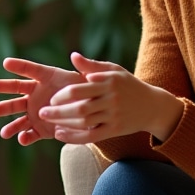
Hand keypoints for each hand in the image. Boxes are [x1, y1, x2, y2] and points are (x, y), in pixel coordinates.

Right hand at [0, 57, 84, 144]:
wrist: (90, 115)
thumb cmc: (87, 94)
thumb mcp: (87, 80)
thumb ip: (83, 69)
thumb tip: (75, 56)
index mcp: (45, 79)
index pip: (30, 70)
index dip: (19, 65)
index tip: (6, 62)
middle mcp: (35, 94)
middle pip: (15, 92)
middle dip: (3, 91)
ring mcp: (35, 112)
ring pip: (17, 116)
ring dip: (9, 122)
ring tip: (2, 131)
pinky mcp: (40, 129)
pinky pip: (30, 133)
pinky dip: (25, 137)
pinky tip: (21, 139)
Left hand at [41, 52, 182, 143]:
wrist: (152, 105)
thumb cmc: (128, 85)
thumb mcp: (113, 70)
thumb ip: (91, 65)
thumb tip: (73, 56)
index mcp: (108, 82)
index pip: (80, 89)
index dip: (63, 95)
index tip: (51, 98)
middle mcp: (111, 99)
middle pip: (80, 108)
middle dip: (58, 112)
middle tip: (41, 112)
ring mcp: (113, 116)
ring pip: (84, 123)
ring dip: (64, 124)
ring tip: (48, 122)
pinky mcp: (115, 129)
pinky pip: (91, 136)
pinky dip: (74, 137)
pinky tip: (59, 135)